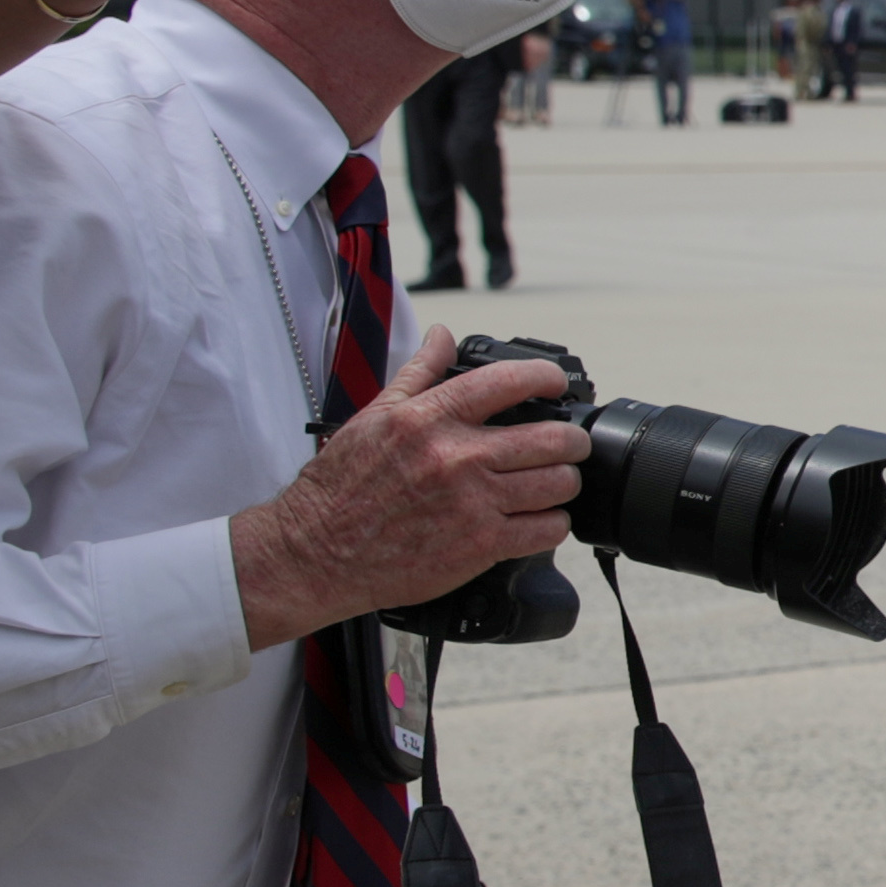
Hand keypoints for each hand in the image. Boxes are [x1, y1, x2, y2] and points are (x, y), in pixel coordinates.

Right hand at [229, 327, 591, 649]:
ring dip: (564, 483)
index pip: (509, 381)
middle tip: (567, 444)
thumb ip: (418, 373)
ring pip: (560, 484)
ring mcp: (473, 503)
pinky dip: (552, 524)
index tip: (556, 383)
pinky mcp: (480, 546)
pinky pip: (548, 530)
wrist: (315, 552)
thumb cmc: (340, 487)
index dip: (547, 377)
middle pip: (554, 439)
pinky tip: (538, 519)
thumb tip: (442, 334)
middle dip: (570, 440)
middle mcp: (457, 457)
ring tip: (551, 483)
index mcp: (431, 419)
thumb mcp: (374, 416)